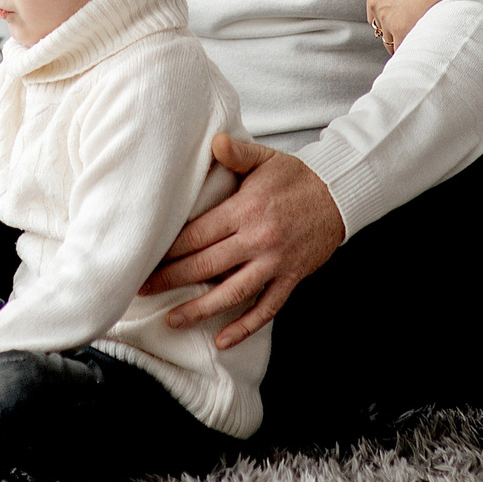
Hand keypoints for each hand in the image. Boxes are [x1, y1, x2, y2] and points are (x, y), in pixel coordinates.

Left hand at [141, 135, 345, 350]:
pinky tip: (222, 340)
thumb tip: (214, 141)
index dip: (169, 250)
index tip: (146, 259)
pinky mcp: (291, 278)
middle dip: (172, 279)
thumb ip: (236, 153)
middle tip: (142, 289)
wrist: (340, 194)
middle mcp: (258, 239)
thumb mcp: (265, 158)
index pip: (197, 235)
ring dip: (200, 310)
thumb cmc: (296, 177)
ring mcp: (275, 262)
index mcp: (246, 210)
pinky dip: (245, 327)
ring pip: (232, 293)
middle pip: (207, 265)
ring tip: (172, 320)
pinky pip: (266, 308)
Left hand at [367, 0, 461, 53]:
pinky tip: (423, 47)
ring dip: (404, 40)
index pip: (377, 9)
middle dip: (396, 29)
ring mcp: (386, 16)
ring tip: (422, 42)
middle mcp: (376, 1)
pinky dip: (411, 48)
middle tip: (415, 31)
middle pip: (382, 26)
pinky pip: (402, 47)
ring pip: (391, 39)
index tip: (405, 19)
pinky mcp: (400, 28)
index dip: (392, 15)